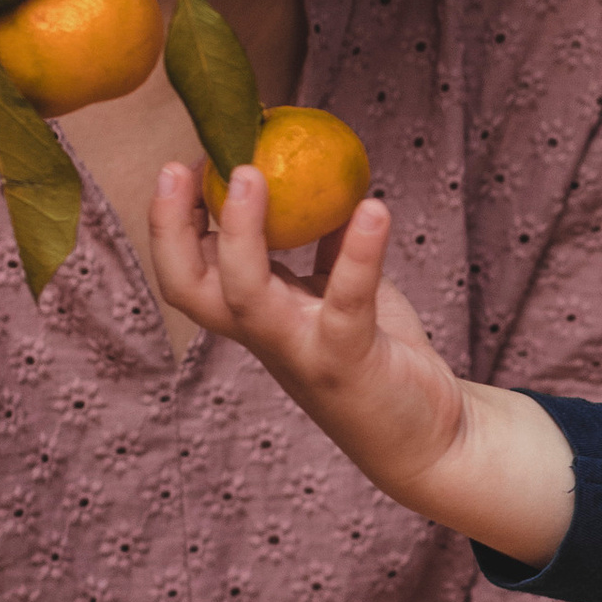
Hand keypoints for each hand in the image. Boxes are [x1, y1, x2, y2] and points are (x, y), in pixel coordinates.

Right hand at [148, 170, 576, 559]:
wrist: (431, 435)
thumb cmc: (378, 356)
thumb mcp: (344, 292)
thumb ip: (327, 248)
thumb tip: (325, 179)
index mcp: (256, 315)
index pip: (190, 272)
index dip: (170, 224)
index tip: (178, 167)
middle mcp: (265, 335)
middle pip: (192, 289)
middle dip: (172, 229)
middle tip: (179, 167)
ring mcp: (301, 351)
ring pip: (247, 298)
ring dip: (242, 235)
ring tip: (252, 174)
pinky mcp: (349, 360)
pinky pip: (347, 301)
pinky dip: (359, 253)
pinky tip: (375, 208)